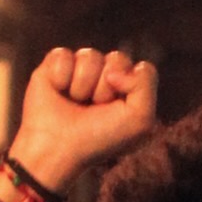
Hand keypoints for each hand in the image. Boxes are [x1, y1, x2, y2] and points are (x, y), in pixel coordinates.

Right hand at [11, 47, 156, 193]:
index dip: (131, 87)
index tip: (118, 110)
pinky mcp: (55, 64)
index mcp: (131, 90)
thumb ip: (146, 84)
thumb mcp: (139, 120)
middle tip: (95, 108)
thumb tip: (114, 69)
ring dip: (83, 84)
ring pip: (90, 55)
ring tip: (76, 102)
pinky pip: (63, 54)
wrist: (57, 147)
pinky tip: (58, 91)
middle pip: (118, 58)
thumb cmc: (100, 138)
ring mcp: (81, 69)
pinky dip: (60, 76)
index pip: (143, 69)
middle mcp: (107, 77)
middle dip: (106, 87)